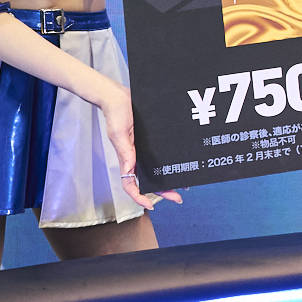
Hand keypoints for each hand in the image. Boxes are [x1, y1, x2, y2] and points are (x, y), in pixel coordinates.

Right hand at [86, 81, 182, 210]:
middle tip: (179, 198)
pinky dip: (172, 160)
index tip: (151, 206)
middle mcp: (137, 156)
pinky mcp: (153, 139)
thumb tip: (128, 171)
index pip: (130, 184)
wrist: (120, 95)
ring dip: (170, 178)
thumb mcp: (118, 133)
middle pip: (149, 180)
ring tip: (186, 184)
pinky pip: (163, 153)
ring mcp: (145, 149)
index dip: (140, 197)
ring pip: (158, 169)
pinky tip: (184, 162)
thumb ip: (124, 152)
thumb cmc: (115, 114)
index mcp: (127, 158)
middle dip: (163, 191)